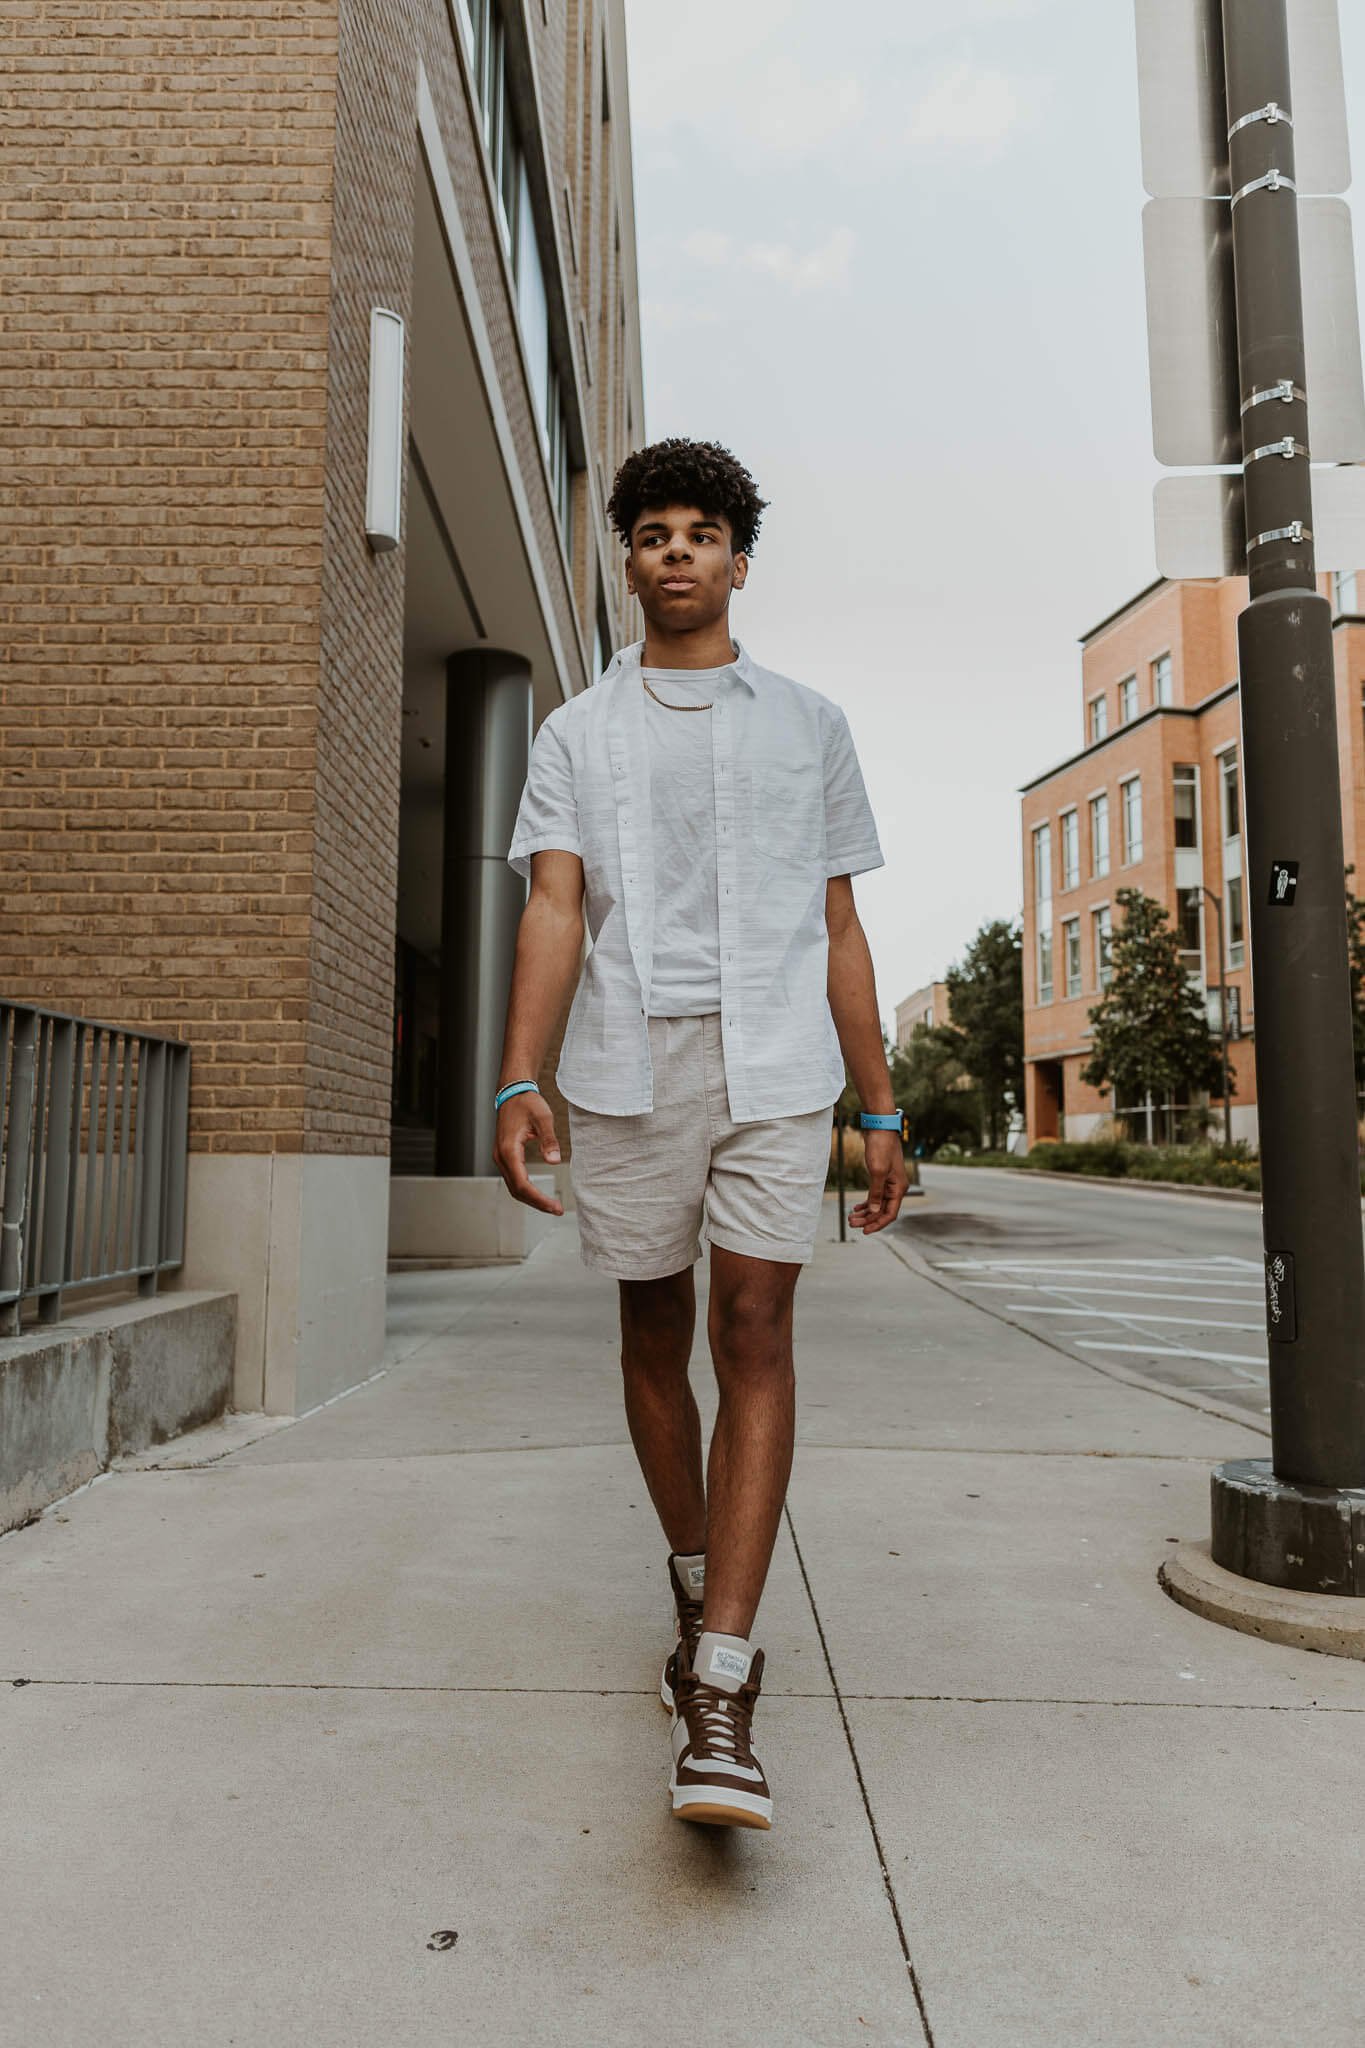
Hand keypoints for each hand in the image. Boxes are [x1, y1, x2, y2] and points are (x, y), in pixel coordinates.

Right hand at [492, 1092, 564, 1214]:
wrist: (512, 1093)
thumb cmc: (527, 1103)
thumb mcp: (543, 1118)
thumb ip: (549, 1140)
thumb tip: (555, 1162)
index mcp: (509, 1150)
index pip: (522, 1184)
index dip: (539, 1199)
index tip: (555, 1207)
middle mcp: (501, 1157)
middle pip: (517, 1190)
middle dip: (536, 1203)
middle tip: (557, 1210)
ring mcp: (501, 1158)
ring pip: (513, 1187)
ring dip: (531, 1198)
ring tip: (551, 1205)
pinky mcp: (504, 1157)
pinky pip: (513, 1179)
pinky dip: (526, 1190)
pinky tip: (539, 1194)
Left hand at [847, 1129, 908, 1234]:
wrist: (880, 1128)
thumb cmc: (881, 1147)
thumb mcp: (877, 1171)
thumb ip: (876, 1192)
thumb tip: (873, 1211)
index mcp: (899, 1188)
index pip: (890, 1213)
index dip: (878, 1224)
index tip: (864, 1231)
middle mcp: (896, 1187)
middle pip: (883, 1210)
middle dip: (868, 1219)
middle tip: (852, 1224)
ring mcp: (889, 1182)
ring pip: (878, 1204)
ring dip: (866, 1213)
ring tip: (851, 1218)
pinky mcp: (882, 1177)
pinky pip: (875, 1195)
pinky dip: (866, 1203)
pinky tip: (856, 1208)